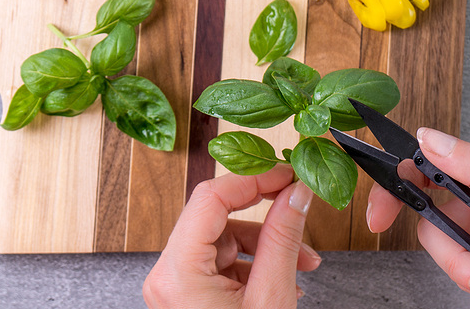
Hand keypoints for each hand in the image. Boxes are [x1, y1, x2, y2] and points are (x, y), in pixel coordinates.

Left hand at [143, 165, 321, 307]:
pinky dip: (254, 263)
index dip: (253, 179)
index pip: (210, 198)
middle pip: (215, 216)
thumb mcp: (271, 297)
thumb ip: (284, 237)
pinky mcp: (187, 294)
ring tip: (303, 262)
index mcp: (177, 273)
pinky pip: (221, 261)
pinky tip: (284, 278)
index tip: (287, 174)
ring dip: (265, 243)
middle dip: (264, 214)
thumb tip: (297, 193)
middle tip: (298, 204)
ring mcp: (175, 285)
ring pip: (223, 238)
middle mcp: (167, 275)